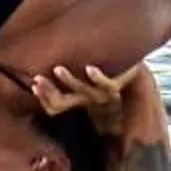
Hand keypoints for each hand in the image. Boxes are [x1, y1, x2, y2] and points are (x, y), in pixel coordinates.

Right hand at [27, 62, 141, 135]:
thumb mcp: (87, 77)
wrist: (137, 75)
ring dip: (70, 81)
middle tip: (37, 80)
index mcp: (79, 100)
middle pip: (65, 101)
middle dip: (49, 92)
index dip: (44, 97)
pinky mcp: (117, 86)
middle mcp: (88, 100)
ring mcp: (102, 94)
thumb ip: (70, 76)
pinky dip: (98, 78)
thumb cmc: (109, 75)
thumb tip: (48, 65)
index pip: (57, 105)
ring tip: (57, 70)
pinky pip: (107, 85)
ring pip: (83, 91)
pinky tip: (90, 68)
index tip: (33, 83)